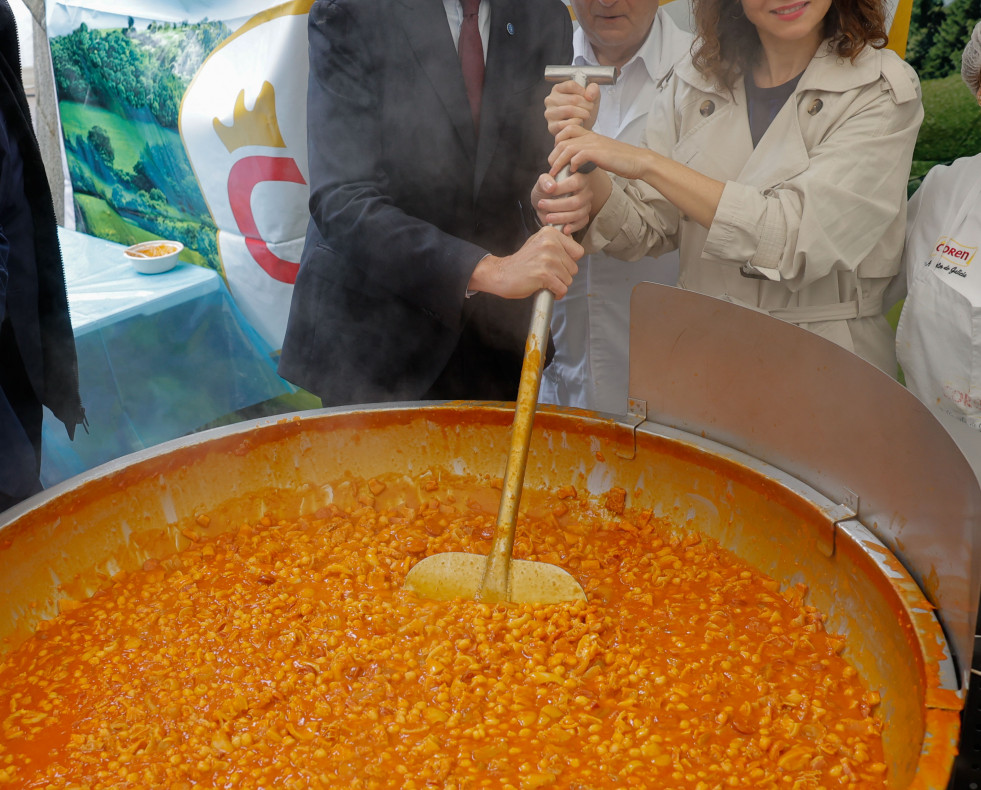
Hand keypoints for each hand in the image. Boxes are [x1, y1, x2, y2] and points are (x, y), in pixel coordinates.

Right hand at [468, 227, 582, 299]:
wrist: (501, 274)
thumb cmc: (522, 262)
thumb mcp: (539, 243)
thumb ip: (557, 243)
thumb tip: (576, 249)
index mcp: (550, 234)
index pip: (578, 251)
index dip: (569, 261)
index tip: (558, 264)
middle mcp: (550, 243)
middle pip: (574, 267)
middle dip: (563, 274)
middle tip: (548, 274)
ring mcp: (547, 259)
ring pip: (568, 279)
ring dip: (559, 284)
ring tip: (546, 281)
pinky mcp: (544, 274)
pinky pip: (562, 289)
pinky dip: (556, 293)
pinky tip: (547, 289)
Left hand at [531, 171, 593, 234]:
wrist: (544, 204)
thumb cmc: (545, 190)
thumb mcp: (542, 182)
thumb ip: (545, 180)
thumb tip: (551, 187)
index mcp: (579, 177)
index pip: (575, 183)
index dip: (561, 188)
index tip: (548, 192)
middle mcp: (586, 191)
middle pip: (575, 201)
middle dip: (557, 205)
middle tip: (542, 205)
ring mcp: (586, 205)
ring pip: (578, 214)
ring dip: (562, 217)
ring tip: (548, 217)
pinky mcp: (584, 216)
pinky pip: (582, 223)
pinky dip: (573, 227)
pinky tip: (564, 229)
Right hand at [544, 80, 599, 136]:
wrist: (582, 128)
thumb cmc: (584, 110)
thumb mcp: (592, 97)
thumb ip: (593, 89)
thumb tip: (588, 95)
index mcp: (558, 89)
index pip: (571, 85)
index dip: (583, 92)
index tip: (588, 98)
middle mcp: (551, 100)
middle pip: (572, 99)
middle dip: (586, 105)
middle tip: (590, 109)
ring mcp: (550, 113)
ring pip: (569, 110)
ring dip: (583, 114)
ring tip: (586, 115)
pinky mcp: (551, 126)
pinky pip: (566, 124)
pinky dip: (577, 124)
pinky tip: (579, 123)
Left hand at [550, 125, 650, 181]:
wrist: (638, 161)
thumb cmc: (621, 160)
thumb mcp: (601, 154)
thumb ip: (588, 154)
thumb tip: (575, 162)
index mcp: (590, 135)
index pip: (567, 130)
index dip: (557, 142)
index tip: (556, 157)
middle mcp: (590, 136)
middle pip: (562, 139)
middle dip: (553, 155)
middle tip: (552, 168)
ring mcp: (594, 143)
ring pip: (567, 147)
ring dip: (558, 161)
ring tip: (556, 172)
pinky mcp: (599, 153)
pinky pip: (579, 155)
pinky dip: (572, 163)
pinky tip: (573, 171)